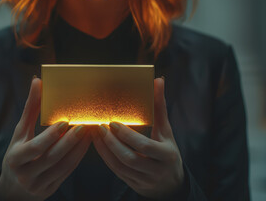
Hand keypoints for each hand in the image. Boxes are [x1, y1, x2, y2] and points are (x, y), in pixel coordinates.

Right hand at [0, 77, 91, 200]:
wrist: (13, 188)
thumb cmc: (17, 153)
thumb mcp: (20, 132)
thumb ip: (30, 108)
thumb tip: (37, 81)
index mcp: (15, 157)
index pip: (35, 147)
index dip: (50, 135)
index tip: (65, 122)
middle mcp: (25, 174)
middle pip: (52, 157)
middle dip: (70, 141)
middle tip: (83, 126)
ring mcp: (38, 185)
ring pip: (63, 166)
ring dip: (78, 149)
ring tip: (88, 133)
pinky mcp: (49, 190)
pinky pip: (67, 172)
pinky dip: (77, 157)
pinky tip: (86, 144)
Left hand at [92, 77, 184, 199]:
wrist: (171, 183)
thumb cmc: (167, 150)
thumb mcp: (166, 130)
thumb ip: (160, 107)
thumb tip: (158, 81)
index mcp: (166, 155)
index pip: (144, 146)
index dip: (127, 135)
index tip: (113, 122)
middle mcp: (156, 170)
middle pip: (129, 158)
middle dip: (112, 142)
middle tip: (99, 127)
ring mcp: (144, 181)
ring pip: (119, 167)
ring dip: (105, 149)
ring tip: (95, 133)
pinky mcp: (133, 184)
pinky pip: (116, 171)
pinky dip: (105, 157)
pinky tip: (98, 144)